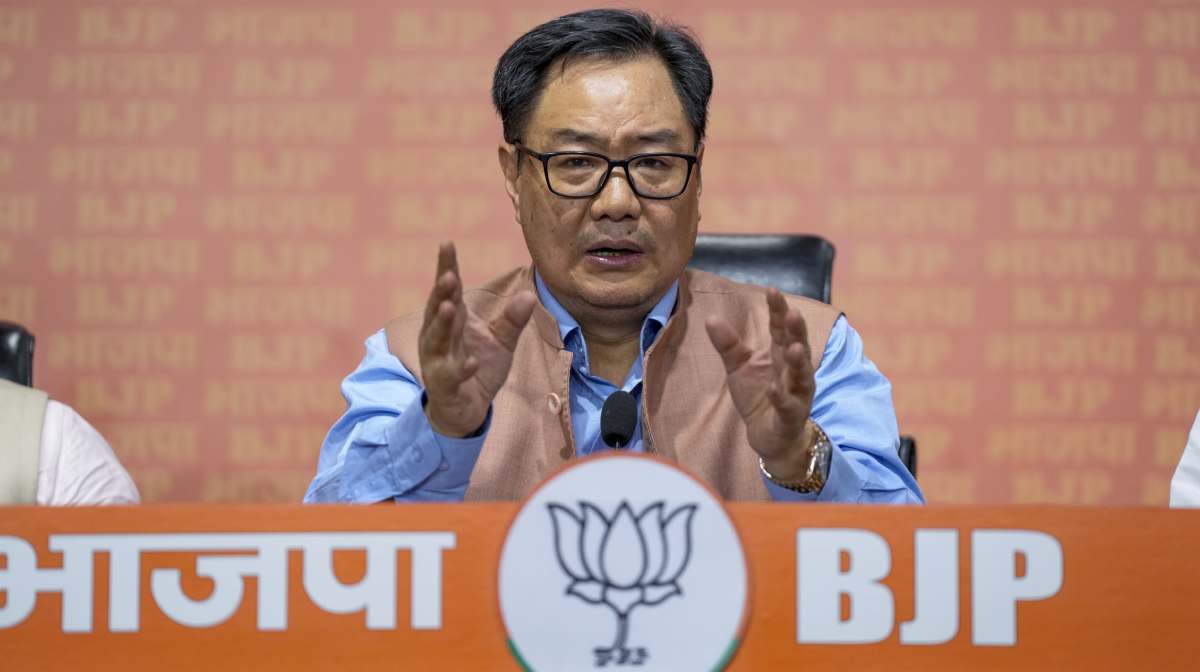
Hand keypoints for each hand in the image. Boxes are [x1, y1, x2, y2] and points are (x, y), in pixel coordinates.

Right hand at [418, 242, 535, 436]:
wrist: (466, 410)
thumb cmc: (479, 369)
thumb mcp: (501, 342)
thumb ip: (513, 320)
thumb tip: (530, 295)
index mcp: (454, 321)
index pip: (450, 290)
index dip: (447, 267)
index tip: (446, 244)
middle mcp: (439, 337)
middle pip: (438, 310)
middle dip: (441, 292)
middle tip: (447, 275)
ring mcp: (438, 361)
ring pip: (437, 340)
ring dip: (442, 324)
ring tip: (450, 307)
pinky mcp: (445, 385)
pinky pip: (451, 376)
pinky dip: (461, 368)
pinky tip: (472, 361)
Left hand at [704, 288, 816, 480]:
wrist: (769, 436)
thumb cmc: (759, 396)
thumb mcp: (739, 368)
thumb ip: (728, 345)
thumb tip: (710, 318)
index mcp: (781, 355)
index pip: (781, 329)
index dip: (778, 311)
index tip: (773, 290)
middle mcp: (794, 371)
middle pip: (797, 346)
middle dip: (796, 331)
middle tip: (793, 313)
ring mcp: (796, 393)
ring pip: (801, 375)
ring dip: (797, 361)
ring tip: (791, 346)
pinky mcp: (790, 416)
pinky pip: (787, 406)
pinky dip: (781, 397)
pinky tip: (774, 388)